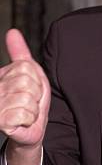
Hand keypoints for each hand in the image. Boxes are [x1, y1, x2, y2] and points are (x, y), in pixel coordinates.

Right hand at [0, 29, 49, 147]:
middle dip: (36, 95)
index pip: (25, 66)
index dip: (36, 80)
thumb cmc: (30, 104)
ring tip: (26, 112)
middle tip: (30, 103)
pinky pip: (26, 113)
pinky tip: (23, 122)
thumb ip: (20, 54)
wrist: (28, 131)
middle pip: (27, 82)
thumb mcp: (31, 76)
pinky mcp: (0, 120)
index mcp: (2, 75)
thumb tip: (12, 32)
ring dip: (33, 109)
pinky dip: (30, 119)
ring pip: (27, 98)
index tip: (31, 90)